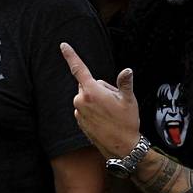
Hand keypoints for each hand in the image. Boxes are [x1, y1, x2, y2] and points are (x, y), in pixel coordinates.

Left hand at [60, 43, 139, 158]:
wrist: (122, 147)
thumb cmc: (126, 123)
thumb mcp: (129, 100)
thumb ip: (125, 83)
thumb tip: (127, 71)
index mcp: (91, 91)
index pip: (78, 69)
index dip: (70, 55)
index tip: (63, 45)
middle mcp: (81, 100)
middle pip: (88, 84)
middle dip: (99, 88)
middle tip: (114, 102)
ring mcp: (78, 112)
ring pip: (87, 97)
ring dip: (96, 101)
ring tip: (110, 113)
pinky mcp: (79, 121)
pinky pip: (85, 109)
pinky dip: (93, 111)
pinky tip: (104, 120)